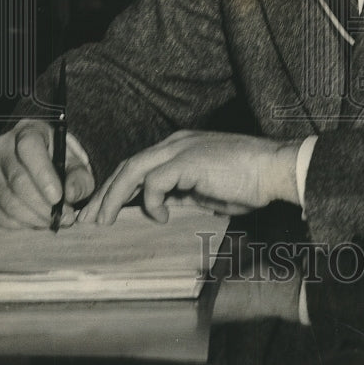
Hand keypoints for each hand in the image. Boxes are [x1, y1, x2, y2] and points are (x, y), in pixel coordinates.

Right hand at [0, 118, 94, 228]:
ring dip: (33, 217)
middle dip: (43, 205)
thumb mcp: (76, 163)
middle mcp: (3, 147)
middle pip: (18, 180)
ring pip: (7, 200)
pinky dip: (19, 224)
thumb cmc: (59, 160)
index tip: (59, 197)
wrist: (39, 162)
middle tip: (62, 217)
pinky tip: (35, 221)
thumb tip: (70, 194)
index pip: (29, 148)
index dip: (43, 174)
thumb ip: (78, 178)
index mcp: (29, 131)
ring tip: (52, 221)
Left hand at [78, 130, 300, 224]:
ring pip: (133, 170)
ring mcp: (181, 149)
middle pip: (128, 166)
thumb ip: (183, 194)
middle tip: (89, 219)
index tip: (103, 212)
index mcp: (180, 148)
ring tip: (103, 221)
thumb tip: (161, 208)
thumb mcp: (207, 191)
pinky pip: (155, 181)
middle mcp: (175, 143)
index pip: (138, 166)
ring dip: (114, 197)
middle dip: (105, 193)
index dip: (117, 189)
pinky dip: (151, 201)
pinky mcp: (187, 160)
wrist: (274, 169)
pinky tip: (157, 217)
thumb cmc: (249, 182)